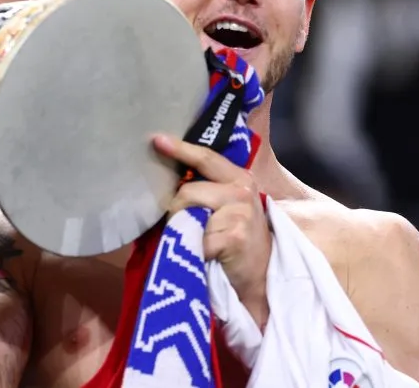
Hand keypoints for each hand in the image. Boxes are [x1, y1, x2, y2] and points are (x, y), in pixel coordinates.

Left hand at [155, 134, 271, 329]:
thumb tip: (168, 178)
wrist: (261, 277)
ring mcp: (239, 213)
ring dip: (182, 230)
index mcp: (239, 178)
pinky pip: (194, 238)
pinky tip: (204, 256)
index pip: (206, 158)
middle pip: (187, 191)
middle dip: (176, 210)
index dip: (181, 149)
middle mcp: (241, 191)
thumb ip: (208, 189)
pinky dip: (192, 250)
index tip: (157, 140)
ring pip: (186, 212)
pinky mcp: (233, 236)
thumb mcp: (229, 206)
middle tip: (186, 228)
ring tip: (197, 242)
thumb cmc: (237, 240)